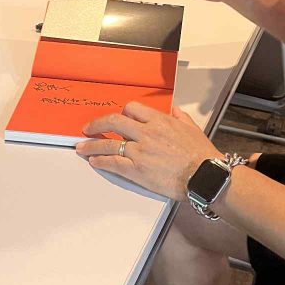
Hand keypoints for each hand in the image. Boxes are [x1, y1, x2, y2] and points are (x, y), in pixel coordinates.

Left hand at [75, 101, 218, 199]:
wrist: (204, 176)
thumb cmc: (202, 155)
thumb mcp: (192, 129)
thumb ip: (181, 118)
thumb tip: (175, 111)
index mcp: (160, 121)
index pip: (132, 109)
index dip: (122, 113)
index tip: (116, 118)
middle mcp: (146, 133)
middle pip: (113, 122)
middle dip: (97, 125)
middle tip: (87, 129)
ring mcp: (140, 151)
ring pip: (108, 144)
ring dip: (91, 145)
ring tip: (81, 147)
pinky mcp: (137, 170)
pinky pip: (113, 163)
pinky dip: (101, 161)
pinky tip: (94, 161)